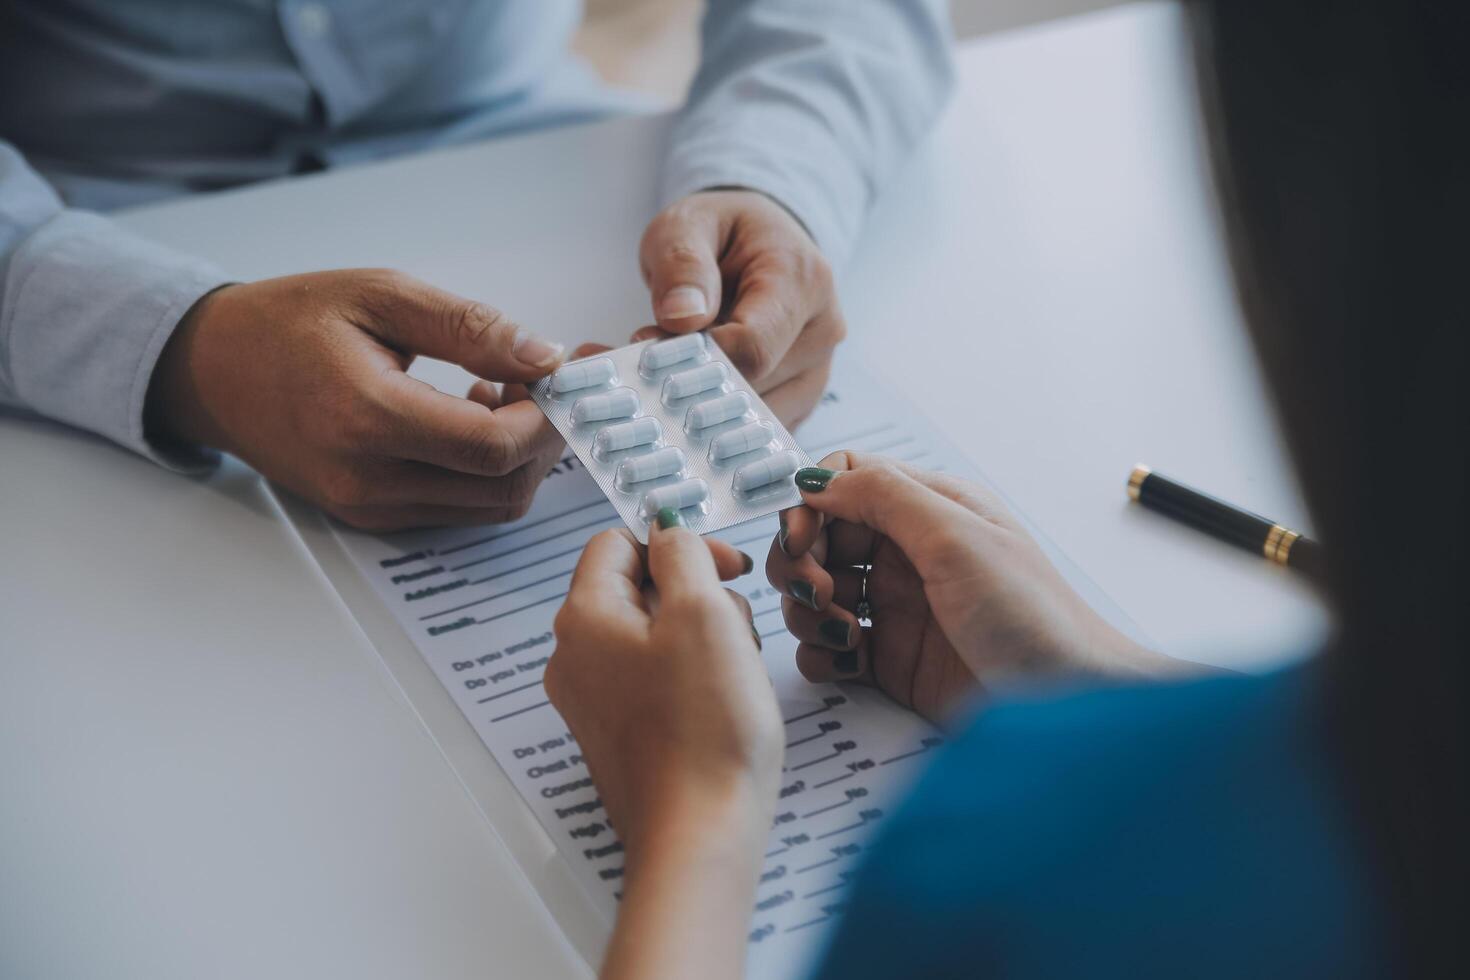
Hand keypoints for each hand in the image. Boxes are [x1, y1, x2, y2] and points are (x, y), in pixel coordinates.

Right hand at [146, 269, 568, 529]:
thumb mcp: (382, 295)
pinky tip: (465, 419)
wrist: (211, 368)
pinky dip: (482, 473)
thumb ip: (469, 327)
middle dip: (541, 440)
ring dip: (515, 459)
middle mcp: (368, 477)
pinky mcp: (369, 515)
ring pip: (486, 508)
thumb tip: (543, 355)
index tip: (554, 376)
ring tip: (496, 395)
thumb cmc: (288, 322)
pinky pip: (456, 510)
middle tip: (537, 384)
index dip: (544, 417)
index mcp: (368, 416)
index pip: (493, 447)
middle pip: (502, 489)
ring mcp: (368, 505)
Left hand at [546, 517, 781, 979]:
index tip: (724, 567)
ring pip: (653, 636)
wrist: (699, 833)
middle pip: (637, 590)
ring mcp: (595, 701)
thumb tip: (666, 531)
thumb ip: (682, 554)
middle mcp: (575, 658)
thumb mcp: (703, 611)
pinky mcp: (621, 737)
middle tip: (735, 626)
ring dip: (702, 638)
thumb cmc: (704, 729)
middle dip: (696, 596)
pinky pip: (656, 681)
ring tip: (734, 672)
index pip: (617, 542)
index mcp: (583, 618)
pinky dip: (695, 679)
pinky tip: (724, 704)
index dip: (676, 545)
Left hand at [635, 189, 845, 426]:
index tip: (646, 351)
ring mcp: (815, 372)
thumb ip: (682, 265)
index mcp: (802, 281)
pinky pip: (752, 430)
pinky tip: (671, 399)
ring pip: (750, 420)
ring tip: (645, 380)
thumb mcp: (689, 224)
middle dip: (688, 387)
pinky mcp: (800, 400)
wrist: (764, 245)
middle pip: (750, 387)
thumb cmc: (726, 233)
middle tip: (632, 371)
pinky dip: (708, 423)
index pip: (753, 346)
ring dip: (693, 410)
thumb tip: (681, 317)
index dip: (695, 360)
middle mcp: (821, 332)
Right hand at [768, 453, 1185, 724]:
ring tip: (844, 634)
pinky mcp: (891, 660)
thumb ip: (884, 496)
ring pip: (816, 592)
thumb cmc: (1035, 617)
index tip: (802, 540)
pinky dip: (820, 653)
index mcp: (929, 507)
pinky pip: (828, 646)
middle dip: (802, 563)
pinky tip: (846, 662)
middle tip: (819, 594)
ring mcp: (897, 607)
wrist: (1073, 706)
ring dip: (809, 611)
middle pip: (819, 538)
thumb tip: (816, 479)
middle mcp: (908, 552)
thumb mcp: (958, 537)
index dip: (810, 506)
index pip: (844, 481)